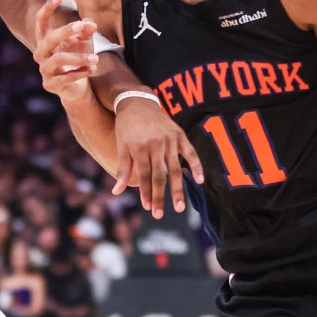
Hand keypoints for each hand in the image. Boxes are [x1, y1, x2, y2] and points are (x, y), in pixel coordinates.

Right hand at [33, 0, 96, 104]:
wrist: (76, 87)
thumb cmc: (78, 58)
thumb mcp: (84, 42)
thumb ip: (86, 31)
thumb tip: (90, 24)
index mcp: (45, 40)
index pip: (41, 21)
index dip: (47, 9)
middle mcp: (40, 53)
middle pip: (49, 38)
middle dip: (65, 31)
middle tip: (82, 26)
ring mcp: (44, 70)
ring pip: (59, 59)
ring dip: (79, 57)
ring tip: (96, 58)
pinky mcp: (50, 84)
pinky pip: (65, 77)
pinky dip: (81, 73)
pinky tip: (93, 70)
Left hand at [111, 98, 205, 218]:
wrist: (138, 102)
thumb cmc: (126, 127)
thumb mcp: (121, 146)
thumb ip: (122, 169)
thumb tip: (117, 192)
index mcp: (139, 147)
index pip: (144, 175)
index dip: (146, 192)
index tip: (148, 207)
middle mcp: (156, 144)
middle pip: (159, 175)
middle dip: (159, 196)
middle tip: (160, 215)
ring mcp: (170, 140)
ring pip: (175, 169)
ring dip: (177, 190)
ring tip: (179, 208)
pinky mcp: (180, 135)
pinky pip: (191, 152)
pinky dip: (196, 166)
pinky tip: (200, 181)